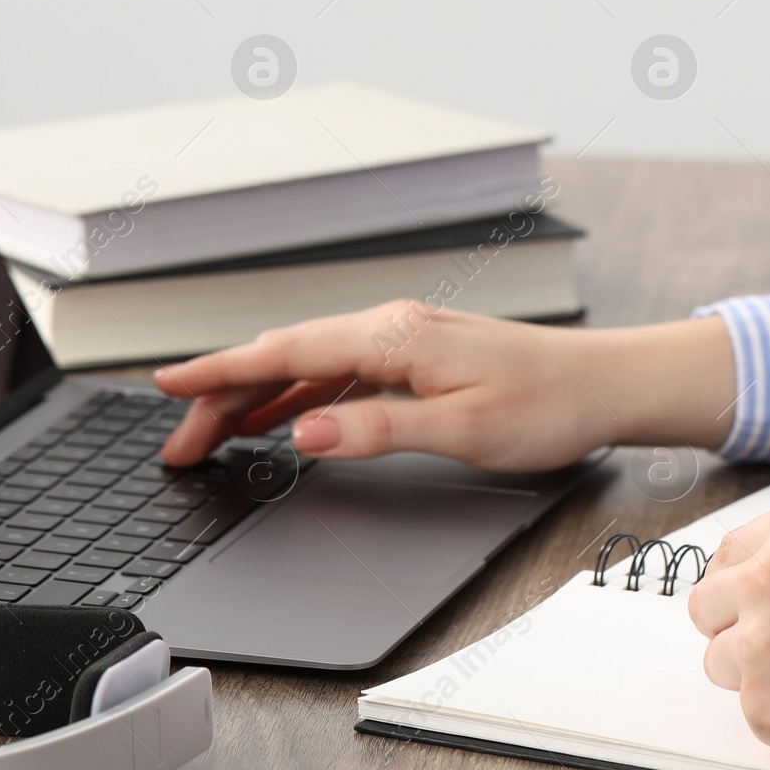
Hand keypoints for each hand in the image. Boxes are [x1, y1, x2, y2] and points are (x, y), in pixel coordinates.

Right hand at [152, 301, 735, 469]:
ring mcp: (401, 338)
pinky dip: (298, 396)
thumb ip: (377, 430)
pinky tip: (281, 420)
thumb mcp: (461, 432)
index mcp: (394, 339)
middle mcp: (391, 327)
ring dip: (256, 398)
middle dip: (223, 395)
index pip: (286, 355)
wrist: (600, 384)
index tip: (168, 386)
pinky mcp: (414, 354)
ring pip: (307, 365)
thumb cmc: (545, 406)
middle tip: (178, 442)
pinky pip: (337, 372)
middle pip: (284, 358)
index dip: (220, 372)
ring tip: (211, 435)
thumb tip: (304, 434)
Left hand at [686, 503, 769, 769]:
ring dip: (758, 676)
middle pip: (707, 605)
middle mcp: (765, 576)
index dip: (742, 584)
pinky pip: (754, 712)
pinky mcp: (763, 705)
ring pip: (722, 661)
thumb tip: (767, 583)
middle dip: (734, 627)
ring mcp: (758, 641)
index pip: (729, 554)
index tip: (753, 603)